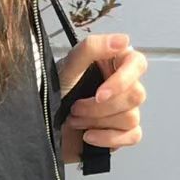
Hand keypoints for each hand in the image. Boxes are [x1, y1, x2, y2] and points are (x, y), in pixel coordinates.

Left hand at [59, 29, 147, 163]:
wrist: (42, 124)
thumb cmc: (52, 91)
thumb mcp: (67, 66)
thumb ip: (92, 48)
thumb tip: (122, 41)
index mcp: (114, 63)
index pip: (137, 64)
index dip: (122, 81)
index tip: (99, 94)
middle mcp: (123, 85)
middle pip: (136, 95)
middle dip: (100, 108)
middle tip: (75, 108)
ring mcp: (124, 109)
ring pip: (131, 117)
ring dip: (98, 122)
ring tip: (75, 120)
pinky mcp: (122, 133)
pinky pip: (132, 136)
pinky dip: (108, 138)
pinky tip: (88, 137)